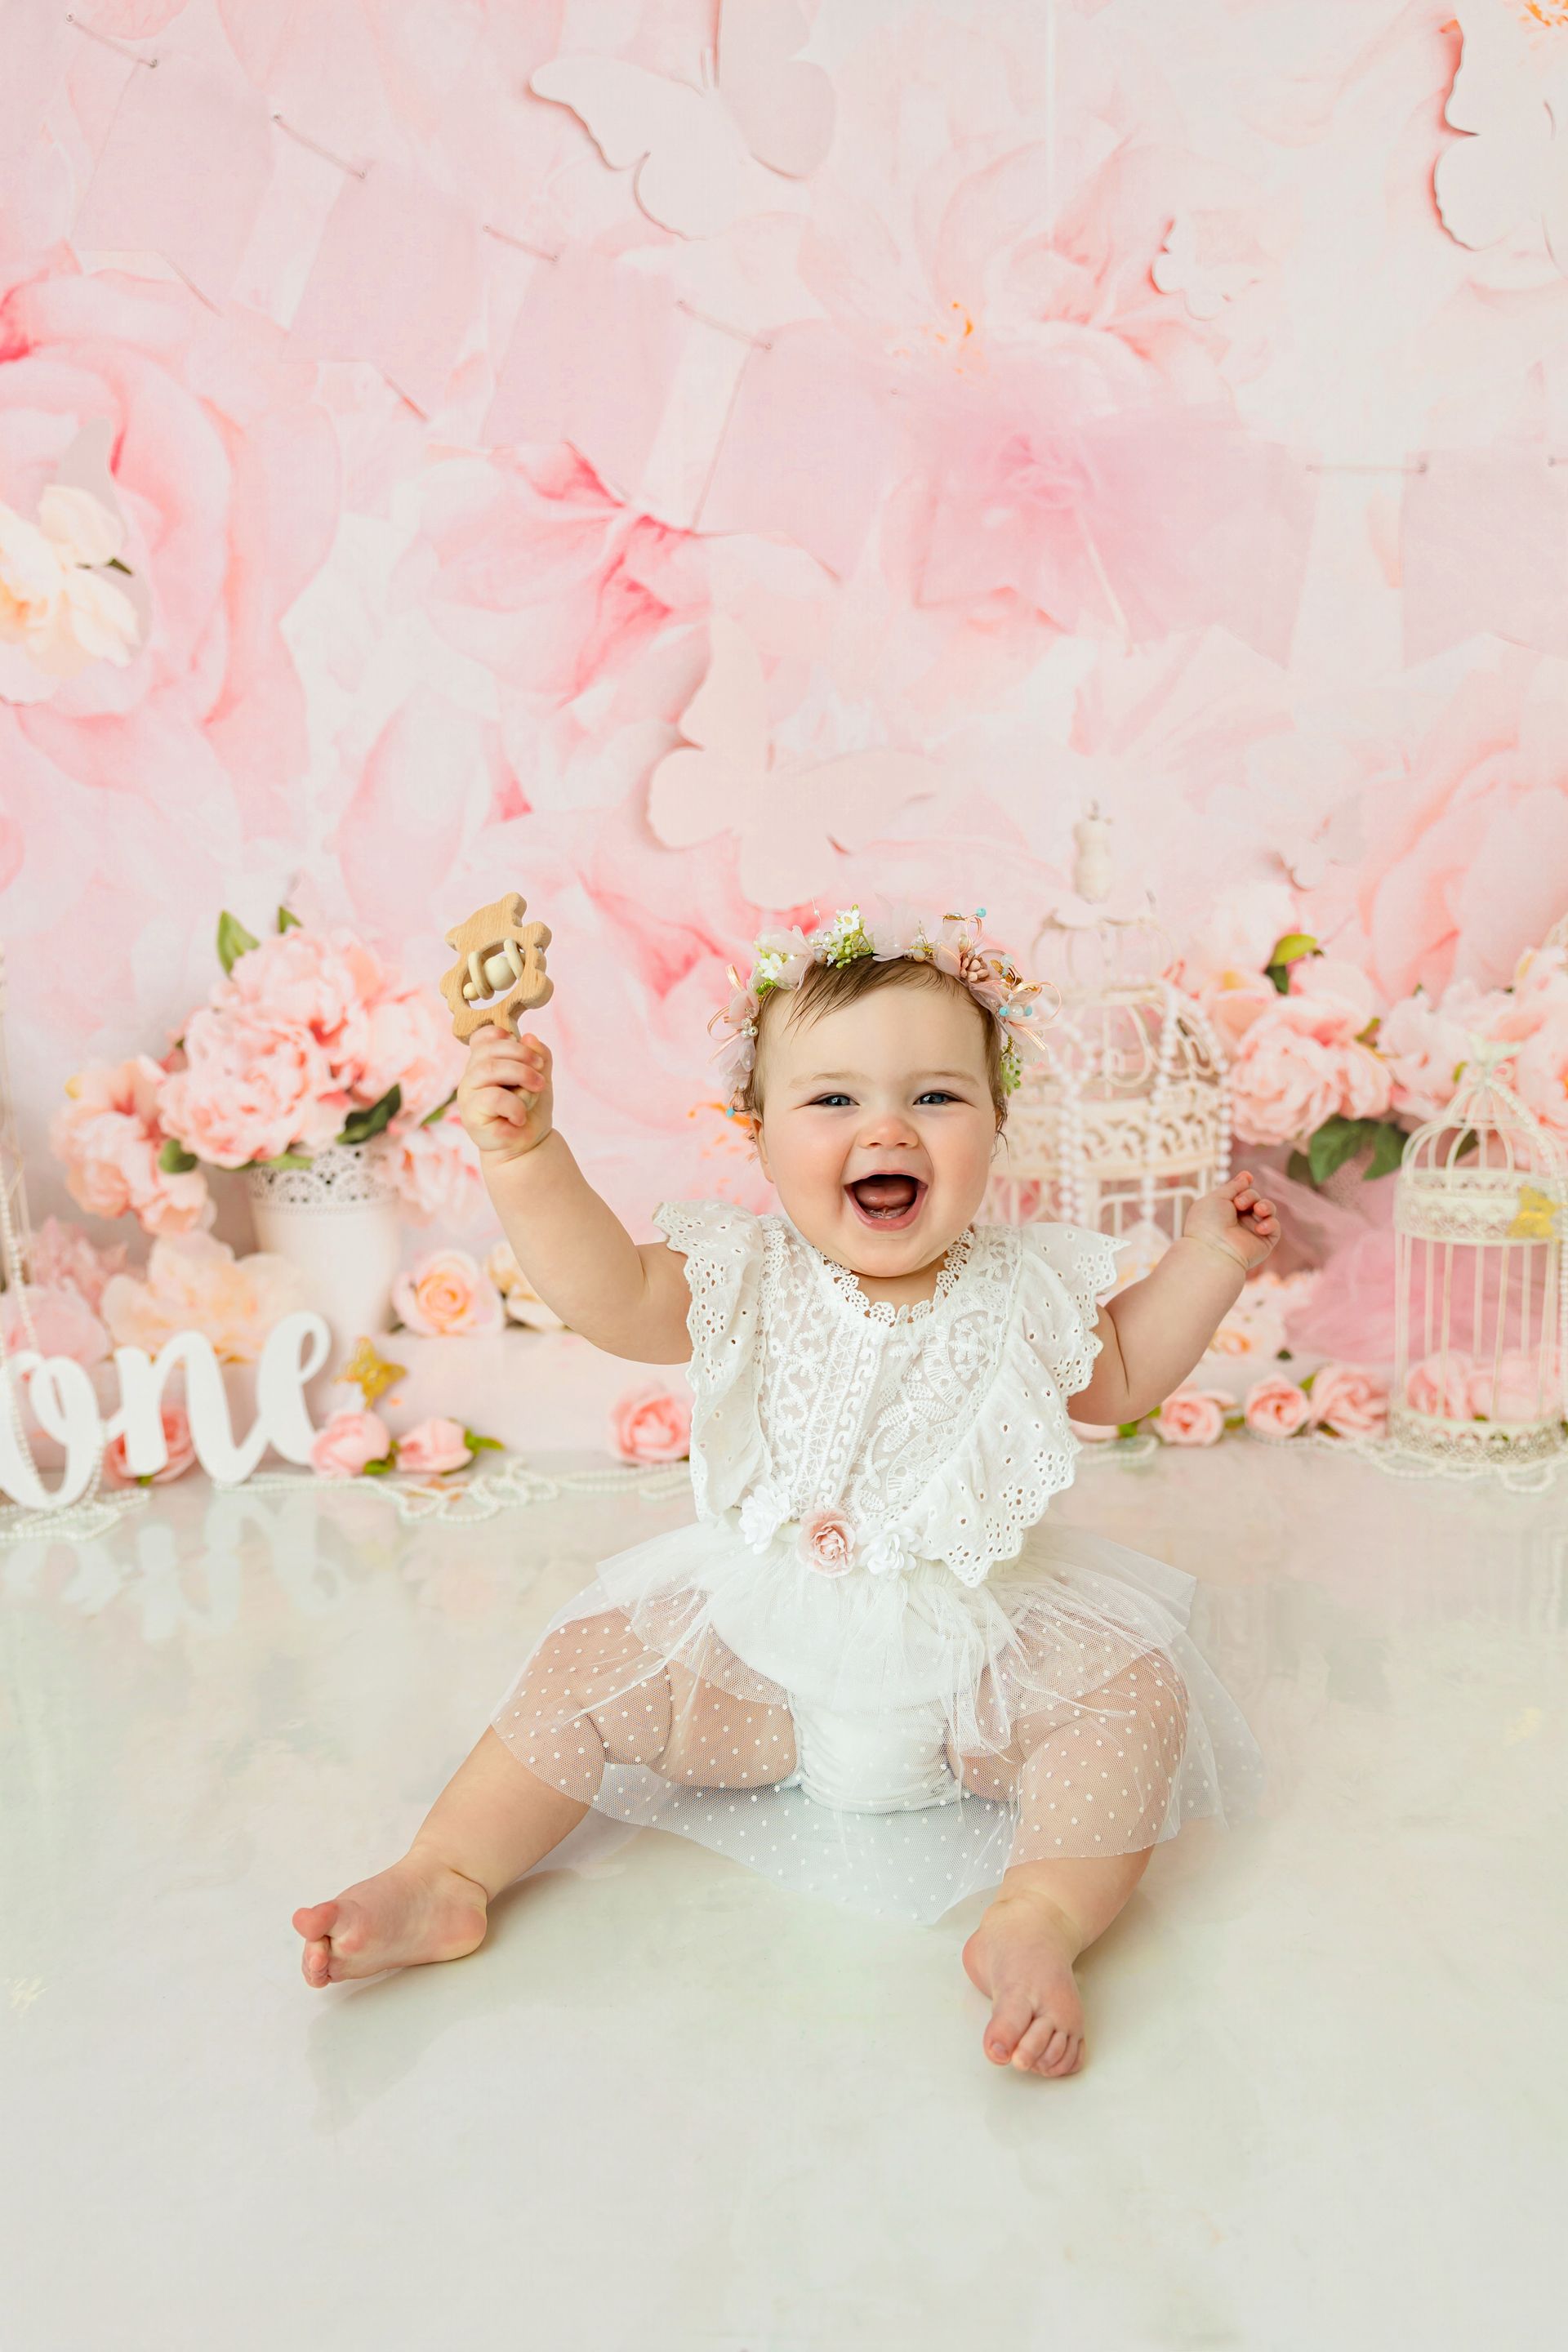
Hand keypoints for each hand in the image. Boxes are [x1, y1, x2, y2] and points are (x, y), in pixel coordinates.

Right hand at [456, 1025, 552, 1165]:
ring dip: (522, 1075)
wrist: (530, 1145)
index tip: (524, 1044)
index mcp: (484, 1064)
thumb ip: (539, 1056)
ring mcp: (468, 1097)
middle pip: (489, 1051)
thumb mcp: (541, 1077)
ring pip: (489, 1069)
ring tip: (538, 1089)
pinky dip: (516, 1105)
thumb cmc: (531, 1108)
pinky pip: (494, 1098)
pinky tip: (520, 1118)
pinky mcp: (471, 1117)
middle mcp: (472, 1078)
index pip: (480, 1039)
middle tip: (541, 1073)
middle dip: (522, 1056)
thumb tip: (530, 1038)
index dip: (498, 1034)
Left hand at [1182, 1170, 1279, 1273]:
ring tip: (1257, 1210)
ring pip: (1267, 1209)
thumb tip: (1246, 1176)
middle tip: (1238, 1204)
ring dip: (1265, 1206)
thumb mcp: (1217, 1197)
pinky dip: (1270, 1223)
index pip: (1239, 1193)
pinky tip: (1260, 1227)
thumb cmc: (1209, 1223)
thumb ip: (1233, 1186)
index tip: (1247, 1177)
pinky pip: (1275, 1227)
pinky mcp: (1263, 1242)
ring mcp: (1251, 1231)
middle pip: (1254, 1198)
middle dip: (1250, 1196)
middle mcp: (1238, 1221)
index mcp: (1224, 1210)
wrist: (1213, 1251)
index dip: (1245, 1184)